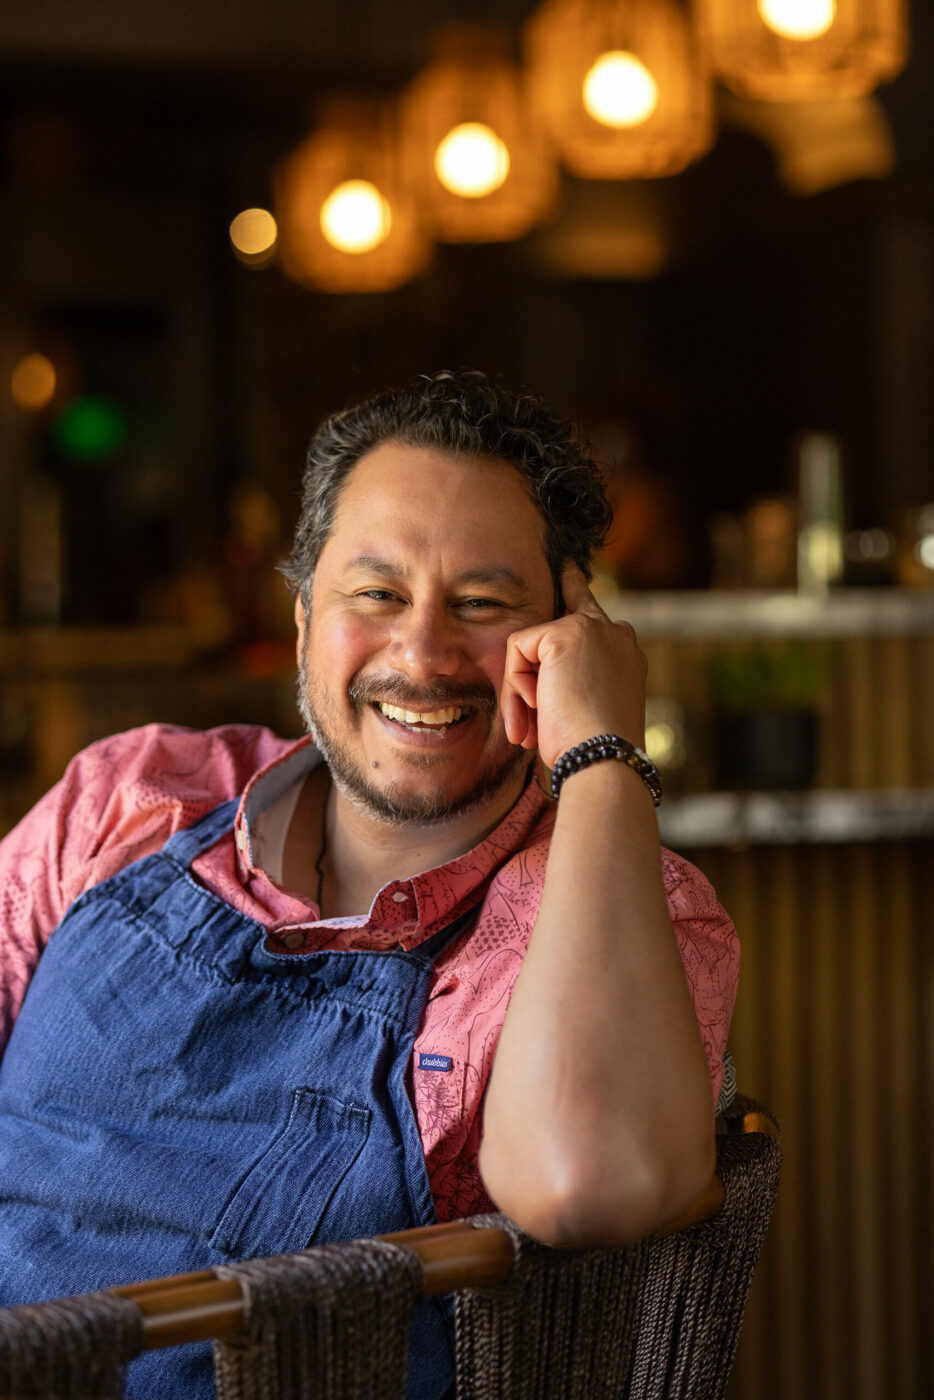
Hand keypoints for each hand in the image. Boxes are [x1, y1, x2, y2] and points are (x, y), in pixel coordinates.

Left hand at [500, 565, 647, 769]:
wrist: (604, 758)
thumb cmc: (592, 749)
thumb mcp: (585, 711)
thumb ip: (566, 682)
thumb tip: (531, 685)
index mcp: (625, 654)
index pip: (595, 615)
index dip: (577, 593)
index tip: (568, 572)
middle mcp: (615, 634)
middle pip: (569, 607)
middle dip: (552, 619)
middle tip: (559, 581)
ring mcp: (592, 630)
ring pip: (531, 647)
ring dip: (521, 691)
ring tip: (532, 727)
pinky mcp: (565, 634)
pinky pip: (517, 650)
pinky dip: (515, 685)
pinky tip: (536, 709)